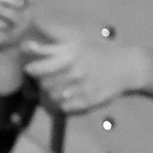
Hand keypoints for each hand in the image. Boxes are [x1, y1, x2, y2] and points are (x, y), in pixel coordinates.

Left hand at [23, 32, 143, 114]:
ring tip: (60, 87)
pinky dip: (62, 103)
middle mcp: (74, 73)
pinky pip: (64, 107)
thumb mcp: (75, 45)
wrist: (126, 68)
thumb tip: (25, 46)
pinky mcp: (88, 102)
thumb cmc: (100, 53)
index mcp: (68, 57)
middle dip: (43, 81)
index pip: (36, 69)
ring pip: (51, 97)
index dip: (32, 70)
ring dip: (51, 93)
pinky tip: (69, 96)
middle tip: (50, 78)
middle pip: (43, 84)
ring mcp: (81, 89)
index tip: (34, 69)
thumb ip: (50, 48)